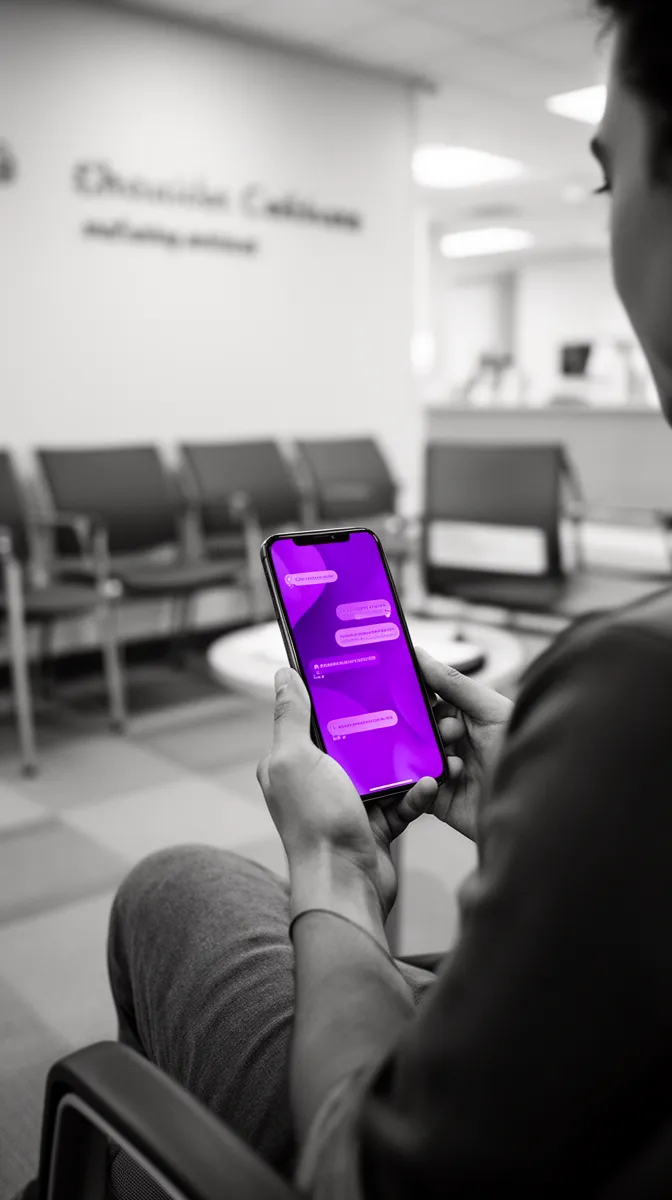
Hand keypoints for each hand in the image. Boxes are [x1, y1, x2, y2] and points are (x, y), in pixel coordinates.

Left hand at [257, 668, 437, 919]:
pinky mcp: (376, 823)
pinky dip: (417, 792)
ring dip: (410, 759)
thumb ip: (291, 717)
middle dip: (384, 726)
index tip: (365, 672)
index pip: (315, 718)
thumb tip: (285, 675)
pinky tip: (430, 782)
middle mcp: (319, 781)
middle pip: (356, 740)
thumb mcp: (297, 760)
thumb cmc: (316, 823)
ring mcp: (349, 802)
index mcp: (293, 762)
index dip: (337, 695)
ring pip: (386, 768)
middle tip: (413, 706)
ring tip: (433, 743)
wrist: (345, 884)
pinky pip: (402, 799)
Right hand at [416, 647, 513, 841]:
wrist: (538, 808)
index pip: (427, 698)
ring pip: (410, 756)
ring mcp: (442, 770)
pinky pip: (413, 788)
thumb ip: (453, 683)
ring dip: (426, 754)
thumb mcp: (491, 710)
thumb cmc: (522, 752)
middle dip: (422, 726)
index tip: (401, 685)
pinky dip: (422, 783)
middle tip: (449, 730)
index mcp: (463, 715)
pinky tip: (452, 777)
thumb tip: (420, 654)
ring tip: (457, 759)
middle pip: (415, 728)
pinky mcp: (437, 799)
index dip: (415, 692)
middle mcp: (450, 741)